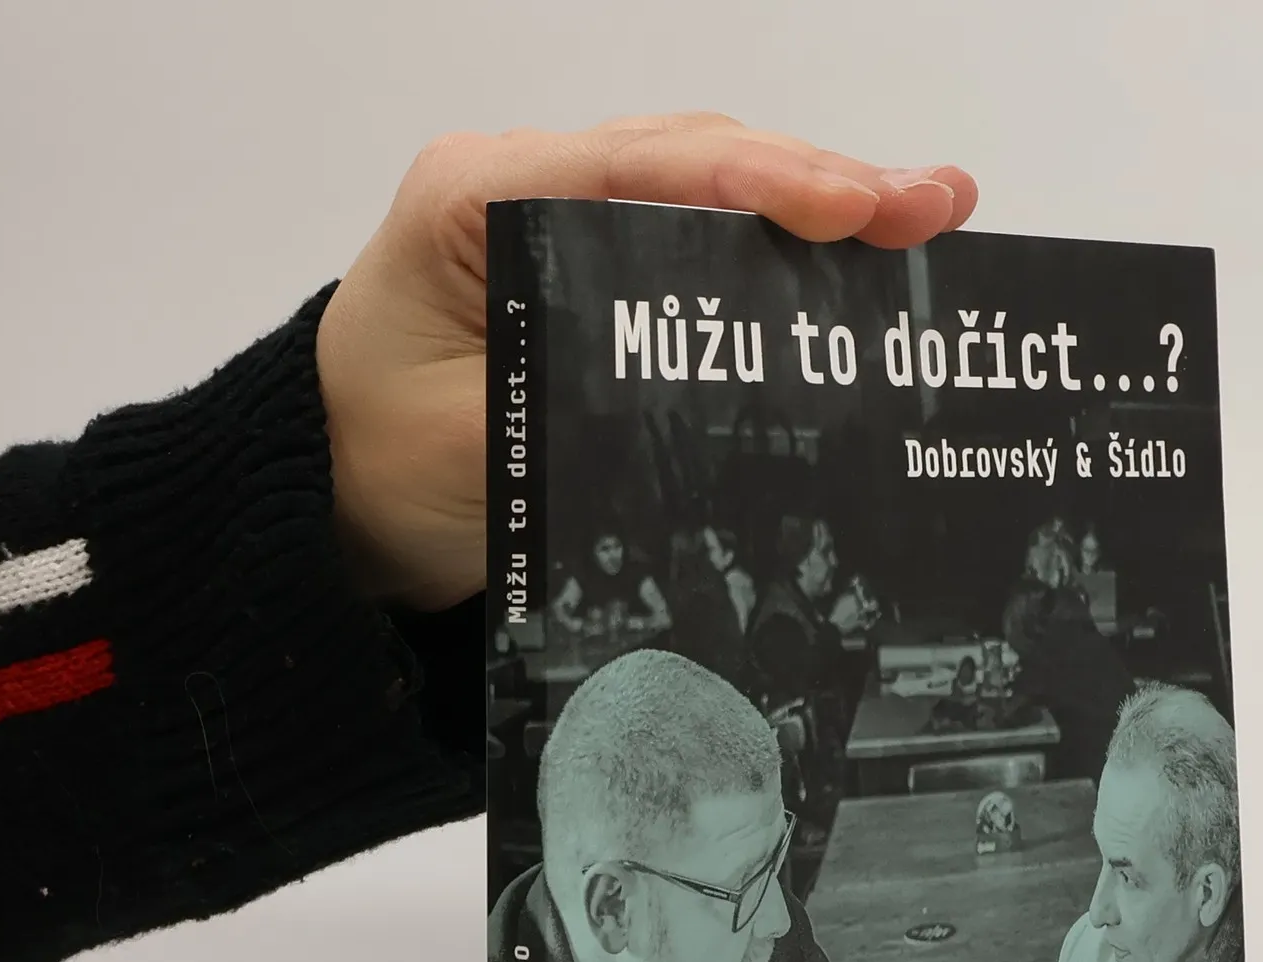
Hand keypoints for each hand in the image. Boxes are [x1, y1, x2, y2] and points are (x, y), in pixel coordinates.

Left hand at [317, 116, 978, 608]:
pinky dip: (775, 243)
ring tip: (925, 213)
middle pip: (687, 158)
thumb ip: (580, 414)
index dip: (756, 182)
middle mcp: (521, 184)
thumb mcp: (471, 455)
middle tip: (931, 205)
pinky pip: (692, 234)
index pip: (634, 167)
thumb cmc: (378, 475)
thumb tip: (708, 405)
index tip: (853, 209)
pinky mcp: (585, 263)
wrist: (330, 502)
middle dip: (816, 180)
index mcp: (475, 200)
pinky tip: (855, 250)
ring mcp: (556, 214)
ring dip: (814, 200)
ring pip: (703, 184)